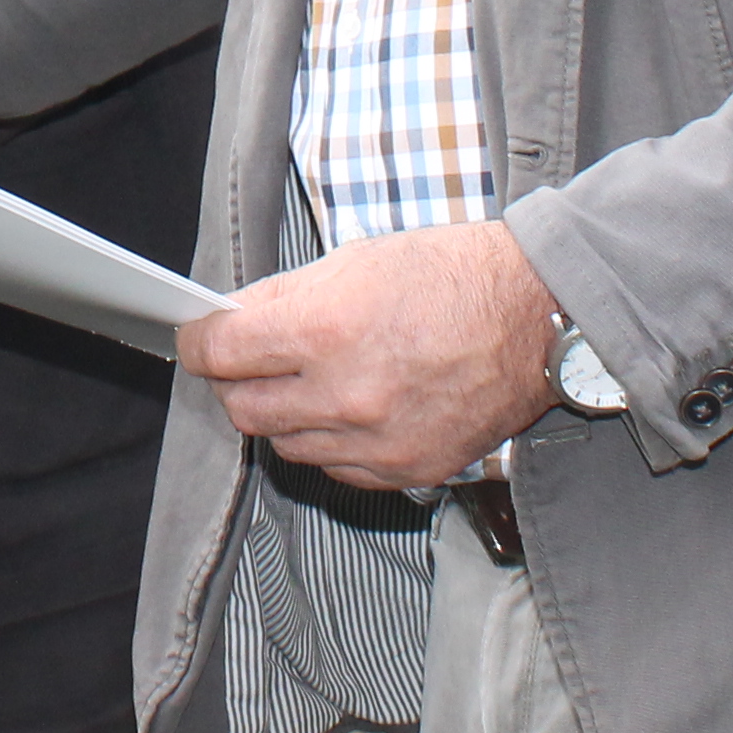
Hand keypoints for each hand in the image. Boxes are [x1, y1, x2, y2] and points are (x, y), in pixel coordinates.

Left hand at [176, 221, 560, 490]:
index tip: (197, 340)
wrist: (536, 317)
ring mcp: (376, 441)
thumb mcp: (354, 262)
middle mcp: (345, 394)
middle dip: (234, 383)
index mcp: (326, 329)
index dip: (197, 344)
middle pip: (243, 409)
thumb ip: (284, 299)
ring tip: (309, 382)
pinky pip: (335, 469)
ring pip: (286, 445)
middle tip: (248, 363)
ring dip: (283, 415)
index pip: (220, 353)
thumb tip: (232, 321)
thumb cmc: (450, 277)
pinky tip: (348, 410)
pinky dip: (328, 443)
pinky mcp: (407, 470)